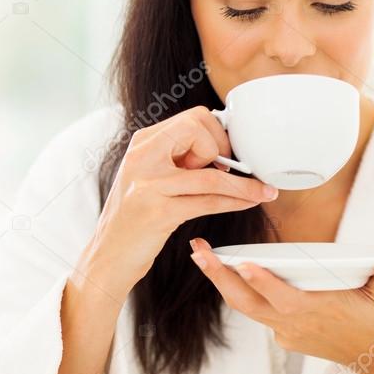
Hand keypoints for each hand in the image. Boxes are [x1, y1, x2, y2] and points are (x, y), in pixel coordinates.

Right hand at [71, 106, 279, 302]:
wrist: (108, 255)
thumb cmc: (135, 217)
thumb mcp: (148, 176)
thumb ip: (175, 157)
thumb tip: (222, 148)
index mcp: (142, 143)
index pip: (192, 117)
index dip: (216, 134)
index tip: (223, 156)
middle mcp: (142, 157)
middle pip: (199, 129)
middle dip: (225, 148)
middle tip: (229, 170)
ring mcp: (149, 184)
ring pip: (211, 173)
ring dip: (244, 184)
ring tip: (265, 191)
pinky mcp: (159, 212)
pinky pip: (209, 200)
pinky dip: (236, 200)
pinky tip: (249, 202)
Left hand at [189, 237, 373, 373]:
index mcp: (318, 311)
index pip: (283, 298)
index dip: (263, 282)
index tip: (242, 264)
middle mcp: (295, 323)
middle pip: (247, 303)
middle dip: (220, 276)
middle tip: (198, 249)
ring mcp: (286, 330)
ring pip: (246, 306)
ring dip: (222, 281)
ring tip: (201, 254)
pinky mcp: (285, 333)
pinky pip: (257, 311)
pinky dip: (241, 291)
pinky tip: (226, 269)